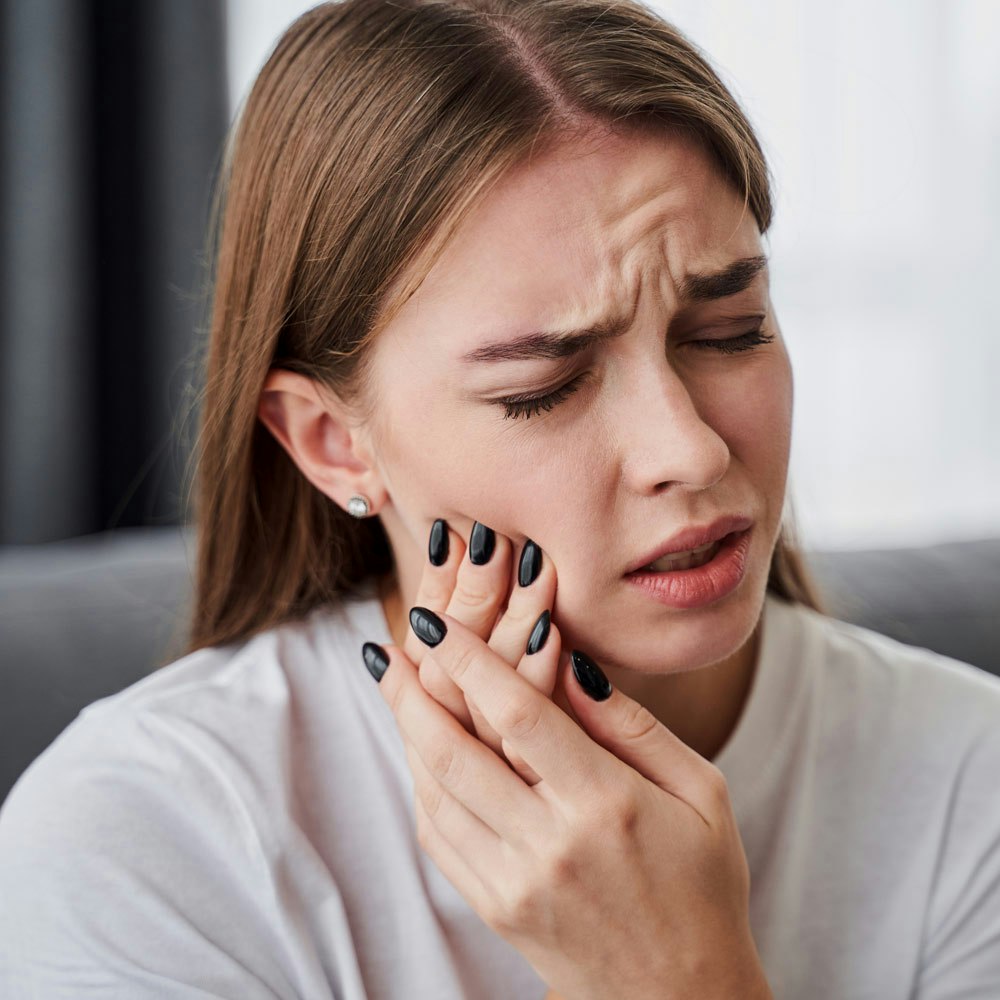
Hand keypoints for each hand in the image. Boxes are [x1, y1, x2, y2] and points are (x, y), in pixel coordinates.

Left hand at [364, 521, 769, 999]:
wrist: (680, 998)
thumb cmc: (703, 885)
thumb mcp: (700, 791)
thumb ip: (632, 724)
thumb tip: (569, 661)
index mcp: (605, 804)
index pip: (518, 713)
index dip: (469, 659)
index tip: (435, 620)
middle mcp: (547, 844)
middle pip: (453, 751)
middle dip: (411, 691)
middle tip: (389, 645)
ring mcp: (512, 883)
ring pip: (433, 791)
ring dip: (406, 731)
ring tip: (394, 685)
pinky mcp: (493, 908)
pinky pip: (437, 836)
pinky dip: (420, 783)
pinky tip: (419, 748)